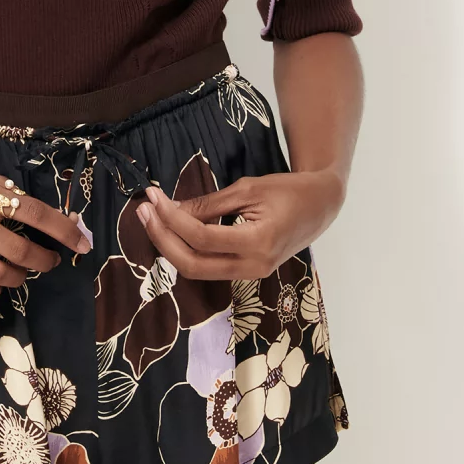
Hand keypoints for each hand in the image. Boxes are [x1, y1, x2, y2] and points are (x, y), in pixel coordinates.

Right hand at [0, 162, 92, 301]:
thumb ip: (8, 193)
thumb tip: (47, 216)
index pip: (34, 212)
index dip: (63, 230)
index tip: (83, 244)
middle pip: (20, 250)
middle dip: (43, 260)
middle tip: (49, 261)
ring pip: (0, 273)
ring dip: (19, 277)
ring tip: (21, 272)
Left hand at [135, 168, 344, 280]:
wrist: (320, 206)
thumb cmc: (287, 191)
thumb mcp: (246, 189)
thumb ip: (207, 204)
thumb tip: (168, 208)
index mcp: (257, 242)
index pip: (201, 237)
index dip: (171, 218)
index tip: (152, 195)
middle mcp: (253, 266)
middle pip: (192, 264)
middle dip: (162, 237)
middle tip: (143, 210)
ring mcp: (251, 274)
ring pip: (197, 270)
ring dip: (170, 246)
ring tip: (152, 217)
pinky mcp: (247, 272)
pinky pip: (209, 267)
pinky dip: (186, 250)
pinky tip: (172, 229)